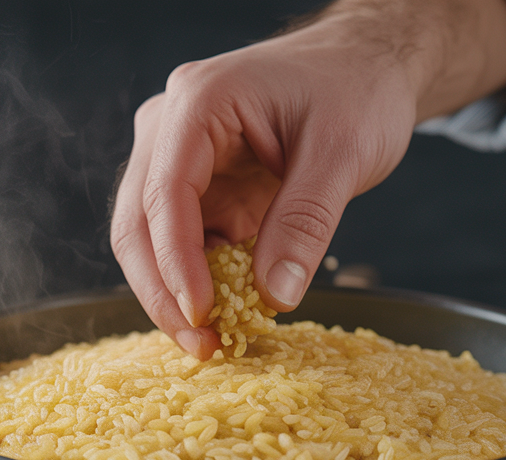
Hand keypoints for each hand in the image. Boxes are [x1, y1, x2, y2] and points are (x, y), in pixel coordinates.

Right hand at [109, 0, 505, 358]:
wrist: (367, 66)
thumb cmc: (356, 89)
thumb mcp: (343, 153)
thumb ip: (305, 222)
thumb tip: (273, 297)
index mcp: (199, 103)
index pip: (166, 192)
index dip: (176, 262)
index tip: (202, 315)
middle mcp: (172, 128)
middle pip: (138, 221)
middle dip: (162, 291)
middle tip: (199, 346)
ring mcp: (180, 159)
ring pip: (150, 239)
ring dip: (175, 294)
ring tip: (212, 341)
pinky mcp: (200, 187)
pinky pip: (185, 243)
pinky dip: (201, 282)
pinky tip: (225, 315)